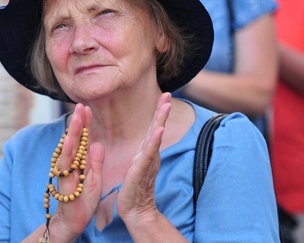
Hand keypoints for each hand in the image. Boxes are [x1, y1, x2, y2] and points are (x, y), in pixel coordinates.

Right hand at [48, 103, 104, 240]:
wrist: (73, 223)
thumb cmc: (82, 201)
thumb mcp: (94, 179)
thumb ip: (95, 162)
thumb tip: (97, 143)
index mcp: (79, 163)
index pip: (82, 140)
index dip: (84, 124)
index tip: (87, 108)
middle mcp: (70, 165)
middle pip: (74, 140)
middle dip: (77, 123)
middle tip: (80, 106)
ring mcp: (66, 173)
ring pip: (68, 150)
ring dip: (72, 134)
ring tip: (76, 119)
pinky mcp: (65, 183)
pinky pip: (66, 167)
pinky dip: (68, 154)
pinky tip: (70, 143)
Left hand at [116, 93, 170, 225]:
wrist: (135, 210)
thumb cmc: (134, 189)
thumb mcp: (136, 165)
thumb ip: (142, 153)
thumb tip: (146, 141)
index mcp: (146, 152)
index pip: (152, 128)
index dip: (158, 112)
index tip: (164, 96)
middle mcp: (149, 155)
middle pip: (156, 128)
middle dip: (162, 110)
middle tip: (168, 93)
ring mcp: (146, 161)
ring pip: (154, 137)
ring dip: (160, 120)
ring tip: (165, 106)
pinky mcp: (141, 170)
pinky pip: (148, 153)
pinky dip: (154, 141)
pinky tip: (158, 130)